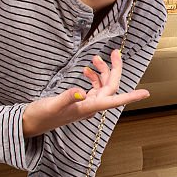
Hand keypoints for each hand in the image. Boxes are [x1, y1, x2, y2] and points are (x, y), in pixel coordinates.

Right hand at [21, 50, 148, 136]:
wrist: (30, 123)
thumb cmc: (41, 116)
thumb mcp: (52, 105)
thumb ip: (67, 97)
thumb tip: (81, 91)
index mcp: (88, 107)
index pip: (114, 100)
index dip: (131, 96)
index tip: (146, 93)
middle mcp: (91, 106)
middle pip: (111, 87)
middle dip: (115, 69)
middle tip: (115, 52)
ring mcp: (86, 104)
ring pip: (103, 86)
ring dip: (102, 71)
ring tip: (94, 58)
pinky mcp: (80, 101)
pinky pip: (94, 88)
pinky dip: (93, 77)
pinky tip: (86, 70)